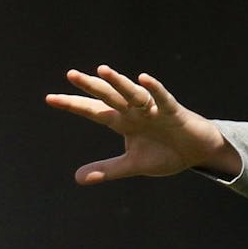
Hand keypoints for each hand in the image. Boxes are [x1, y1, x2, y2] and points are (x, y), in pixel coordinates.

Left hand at [45, 66, 239, 183]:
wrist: (197, 153)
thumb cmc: (165, 153)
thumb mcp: (133, 164)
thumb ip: (107, 169)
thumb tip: (77, 178)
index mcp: (123, 122)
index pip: (93, 111)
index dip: (74, 105)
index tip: (50, 98)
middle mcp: (134, 111)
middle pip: (109, 96)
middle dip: (91, 86)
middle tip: (71, 75)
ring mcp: (153, 109)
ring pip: (132, 94)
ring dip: (119, 82)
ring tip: (102, 70)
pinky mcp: (173, 111)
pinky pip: (162, 98)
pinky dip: (154, 89)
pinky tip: (143, 79)